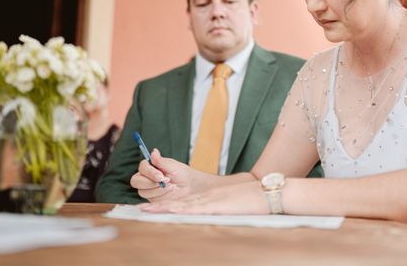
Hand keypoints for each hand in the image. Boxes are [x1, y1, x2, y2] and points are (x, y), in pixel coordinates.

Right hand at [130, 149, 196, 201]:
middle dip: (150, 183)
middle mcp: (146, 178)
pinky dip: (160, 196)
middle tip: (165, 182)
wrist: (190, 186)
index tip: (160, 176)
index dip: (149, 172)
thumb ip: (161, 161)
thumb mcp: (172, 166)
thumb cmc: (182, 173)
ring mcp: (148, 189)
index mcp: (150, 167)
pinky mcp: (152, 199)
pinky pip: (150, 199)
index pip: (142, 168)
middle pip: (136, 181)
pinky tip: (169, 192)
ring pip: (143, 192)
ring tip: (171, 186)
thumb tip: (154, 151)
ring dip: (158, 190)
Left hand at [139, 180, 268, 214]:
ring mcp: (212, 201)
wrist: (266, 192)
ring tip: (147, 211)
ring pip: (184, 205)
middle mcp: (207, 198)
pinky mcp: (219, 206)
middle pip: (179, 203)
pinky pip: (198, 208)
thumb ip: (221, 208)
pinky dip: (185, 210)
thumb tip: (214, 214)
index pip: (184, 203)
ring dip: (165, 208)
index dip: (166, 206)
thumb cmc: (252, 199)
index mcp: (209, 199)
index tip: (151, 209)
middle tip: (140, 210)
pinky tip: (173, 211)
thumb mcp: (233, 203)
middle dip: (159, 207)